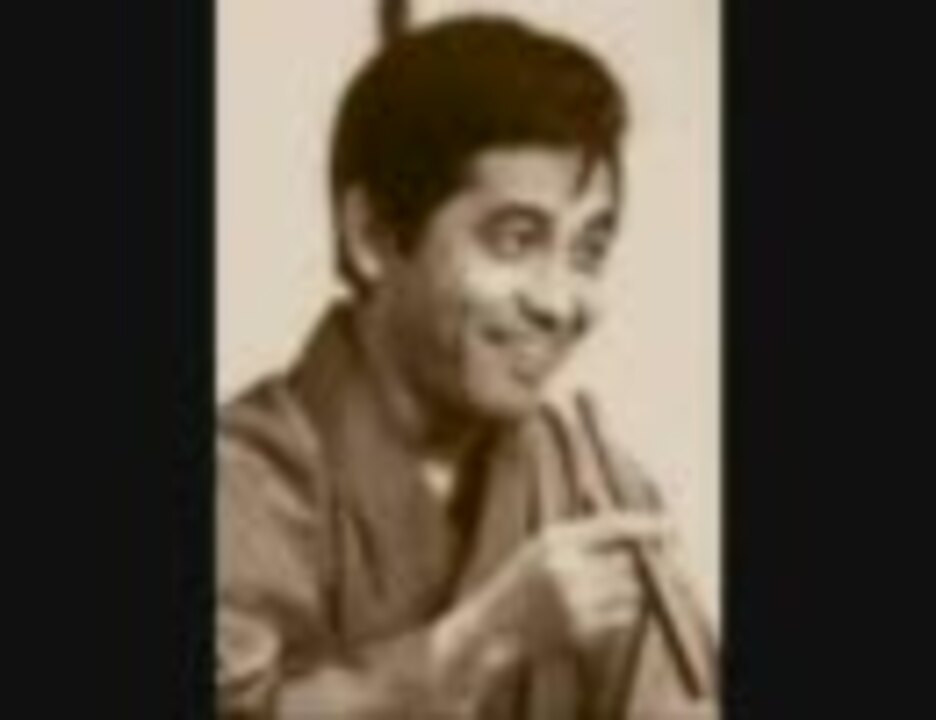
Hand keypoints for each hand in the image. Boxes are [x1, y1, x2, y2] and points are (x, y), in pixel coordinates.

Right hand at [468, 512, 670, 662]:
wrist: (491, 627)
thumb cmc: (520, 582)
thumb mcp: (541, 546)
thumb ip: (582, 536)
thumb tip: (634, 532)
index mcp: (554, 541)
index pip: (611, 527)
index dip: (643, 525)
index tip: (667, 525)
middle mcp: (565, 569)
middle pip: (628, 561)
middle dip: (634, 565)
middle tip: (622, 570)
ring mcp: (574, 602)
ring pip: (631, 591)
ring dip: (628, 591)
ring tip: (600, 593)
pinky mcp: (582, 631)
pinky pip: (624, 618)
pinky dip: (620, 614)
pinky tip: (593, 613)